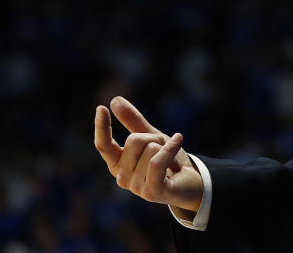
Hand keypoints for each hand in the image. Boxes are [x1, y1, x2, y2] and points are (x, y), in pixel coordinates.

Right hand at [94, 96, 203, 211]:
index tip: (101, 108)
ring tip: (172, 161)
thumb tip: (114, 100)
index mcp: (118, 164)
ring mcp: (136, 187)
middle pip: (134, 140)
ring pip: (150, 149)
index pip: (104, 146)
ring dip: (167, 148)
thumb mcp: (152, 137)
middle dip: (155, 138)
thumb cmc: (168, 160)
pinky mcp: (151, 192)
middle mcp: (122, 177)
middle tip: (165, 151)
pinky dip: (171, 148)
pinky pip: (157, 162)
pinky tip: (178, 140)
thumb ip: (133, 122)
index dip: (101, 127)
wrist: (192, 181)